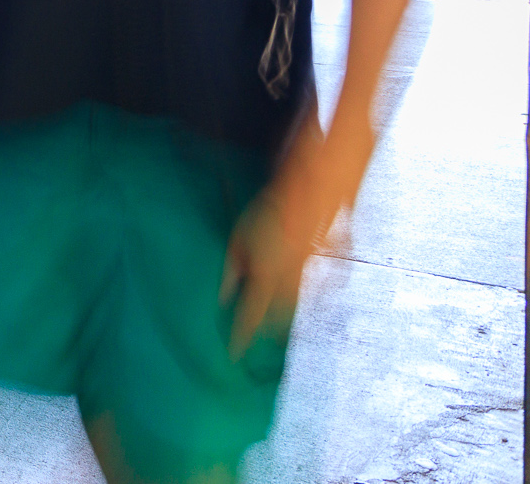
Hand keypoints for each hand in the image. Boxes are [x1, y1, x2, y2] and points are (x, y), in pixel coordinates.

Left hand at [220, 186, 322, 358]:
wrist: (314, 195)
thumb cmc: (268, 213)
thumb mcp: (237, 239)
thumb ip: (232, 271)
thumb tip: (224, 298)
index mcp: (266, 281)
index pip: (250, 318)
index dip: (241, 338)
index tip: (234, 356)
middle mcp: (291, 286)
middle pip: (277, 318)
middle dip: (267, 330)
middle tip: (258, 339)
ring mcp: (312, 277)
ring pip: (297, 307)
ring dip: (286, 319)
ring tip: (277, 329)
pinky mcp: (328, 266)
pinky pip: (320, 291)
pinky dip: (310, 299)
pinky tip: (308, 299)